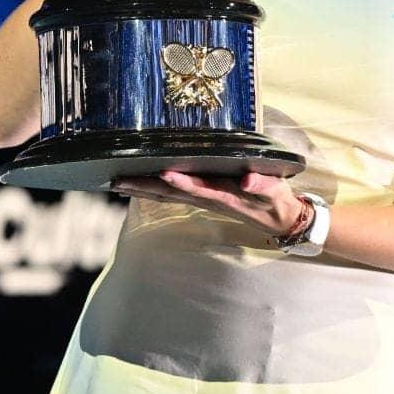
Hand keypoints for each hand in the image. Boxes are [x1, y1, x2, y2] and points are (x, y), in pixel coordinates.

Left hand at [112, 169, 304, 236]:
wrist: (278, 219)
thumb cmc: (275, 201)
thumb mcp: (275, 192)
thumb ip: (263, 185)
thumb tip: (248, 181)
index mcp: (224, 196)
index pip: (200, 189)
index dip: (182, 182)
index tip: (165, 173)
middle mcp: (207, 199)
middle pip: (171, 194)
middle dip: (145, 187)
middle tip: (117, 181)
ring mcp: (202, 200)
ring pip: (166, 195)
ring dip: (141, 190)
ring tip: (116, 182)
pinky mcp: (202, 198)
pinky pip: (171, 195)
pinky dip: (152, 190)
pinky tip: (137, 185)